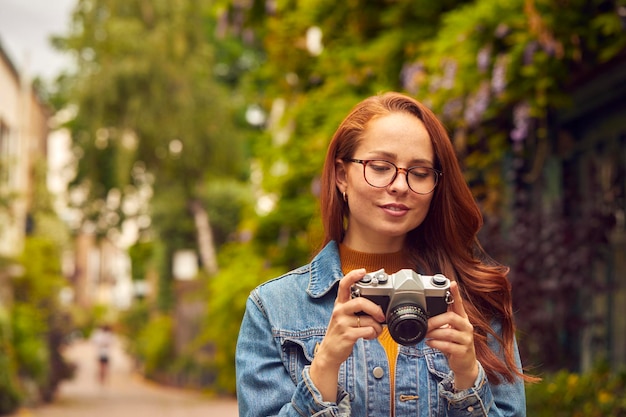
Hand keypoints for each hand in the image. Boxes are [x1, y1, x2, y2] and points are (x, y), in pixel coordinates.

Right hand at [310, 269, 384, 400]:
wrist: (329, 353)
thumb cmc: (340, 332)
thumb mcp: (343, 316)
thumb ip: (355, 308)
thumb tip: (377, 305)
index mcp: (340, 304)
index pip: (343, 285)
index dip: (353, 276)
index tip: (363, 271)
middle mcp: (340, 311)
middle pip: (360, 302)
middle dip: (375, 309)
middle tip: (381, 316)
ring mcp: (342, 323)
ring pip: (368, 320)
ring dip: (377, 327)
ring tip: (375, 331)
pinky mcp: (347, 335)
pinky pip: (368, 331)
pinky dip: (373, 334)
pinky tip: (368, 336)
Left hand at [425, 281, 478, 389]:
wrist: (465, 364)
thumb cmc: (455, 344)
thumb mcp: (450, 330)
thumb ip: (443, 320)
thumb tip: (427, 312)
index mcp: (462, 319)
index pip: (459, 304)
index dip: (456, 294)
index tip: (452, 284)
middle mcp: (467, 327)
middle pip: (451, 317)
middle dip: (435, 320)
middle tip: (425, 324)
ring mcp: (466, 339)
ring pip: (448, 332)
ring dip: (434, 333)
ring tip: (426, 335)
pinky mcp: (463, 351)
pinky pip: (448, 345)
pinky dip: (435, 344)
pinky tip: (430, 343)